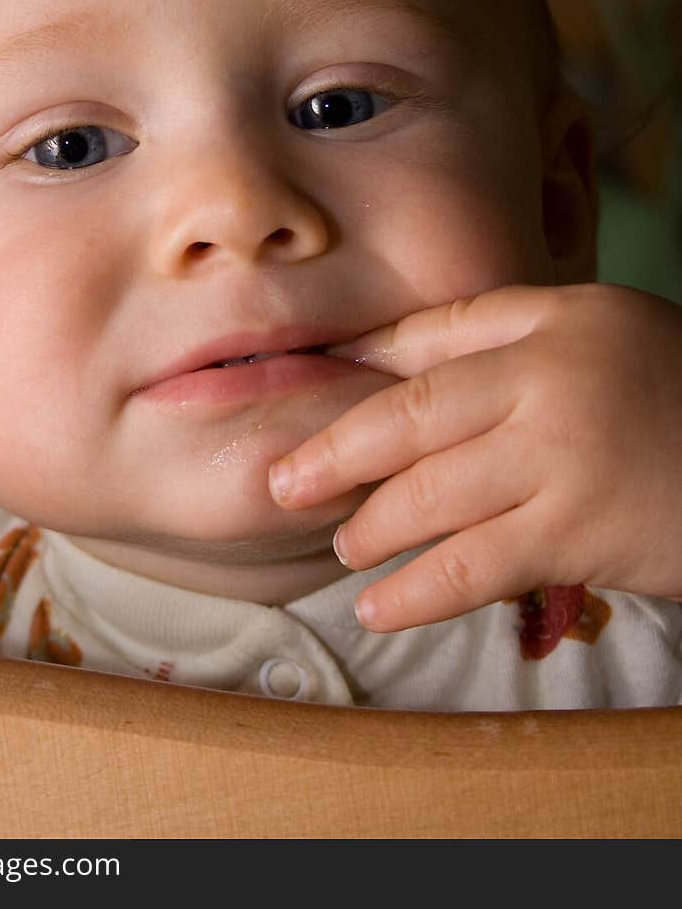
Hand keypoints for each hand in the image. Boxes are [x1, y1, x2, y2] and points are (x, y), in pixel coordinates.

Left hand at [268, 283, 681, 629]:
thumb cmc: (674, 391)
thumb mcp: (599, 330)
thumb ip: (499, 331)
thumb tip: (382, 354)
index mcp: (553, 322)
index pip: (431, 340)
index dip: (360, 371)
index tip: (305, 397)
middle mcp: (550, 380)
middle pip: (411, 417)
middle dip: (335, 453)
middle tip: (285, 483)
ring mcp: (562, 458)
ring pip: (431, 495)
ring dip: (372, 528)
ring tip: (343, 547)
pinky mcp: (581, 532)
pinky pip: (473, 565)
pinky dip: (416, 590)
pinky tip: (380, 605)